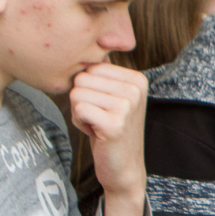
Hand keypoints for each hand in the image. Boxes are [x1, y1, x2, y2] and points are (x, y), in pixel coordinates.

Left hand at [70, 63, 148, 215]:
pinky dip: (80, 123)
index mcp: (137, 78)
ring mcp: (127, 105)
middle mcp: (135, 89)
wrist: (124, 167)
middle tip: (99, 117)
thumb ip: (102, 75)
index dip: (88, 89)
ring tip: (98, 124)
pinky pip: (78, 110)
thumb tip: (81, 48)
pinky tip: (96, 133)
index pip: (90, 68)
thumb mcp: (112, 97)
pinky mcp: (115, 123)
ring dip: (80, 113)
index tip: (104, 106)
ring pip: (77, 94)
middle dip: (82, 100)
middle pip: (82, 79)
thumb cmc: (111, 129)